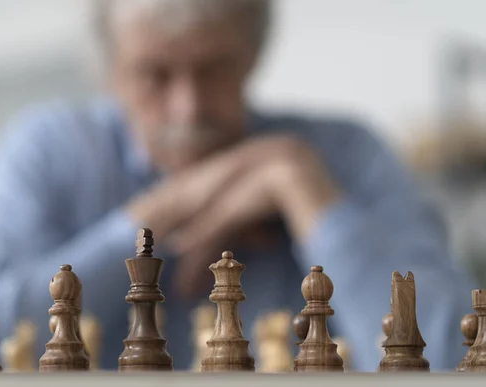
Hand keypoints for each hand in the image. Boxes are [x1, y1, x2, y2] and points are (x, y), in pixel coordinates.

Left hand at [126, 134, 340, 297]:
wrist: (362, 246)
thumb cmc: (309, 239)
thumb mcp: (253, 227)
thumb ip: (219, 227)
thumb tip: (178, 246)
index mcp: (263, 153)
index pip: (209, 177)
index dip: (172, 196)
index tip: (138, 213)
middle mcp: (274, 148)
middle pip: (207, 181)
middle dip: (167, 204)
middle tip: (130, 224)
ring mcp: (284, 157)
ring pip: (218, 191)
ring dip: (179, 217)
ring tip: (146, 237)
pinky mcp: (291, 177)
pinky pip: (239, 205)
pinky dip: (208, 228)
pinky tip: (181, 244)